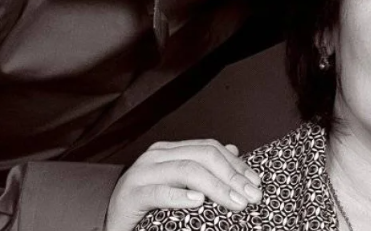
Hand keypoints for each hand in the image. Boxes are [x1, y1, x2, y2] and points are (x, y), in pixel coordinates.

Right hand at [105, 139, 262, 230]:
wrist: (115, 224)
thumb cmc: (149, 206)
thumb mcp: (180, 185)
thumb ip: (203, 167)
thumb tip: (233, 151)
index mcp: (169, 151)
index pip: (210, 149)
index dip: (236, 164)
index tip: (255, 183)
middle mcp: (155, 156)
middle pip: (202, 156)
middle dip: (231, 176)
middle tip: (251, 196)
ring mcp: (141, 173)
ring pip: (185, 170)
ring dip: (216, 187)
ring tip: (235, 201)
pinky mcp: (130, 195)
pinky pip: (158, 192)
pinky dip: (180, 196)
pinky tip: (198, 202)